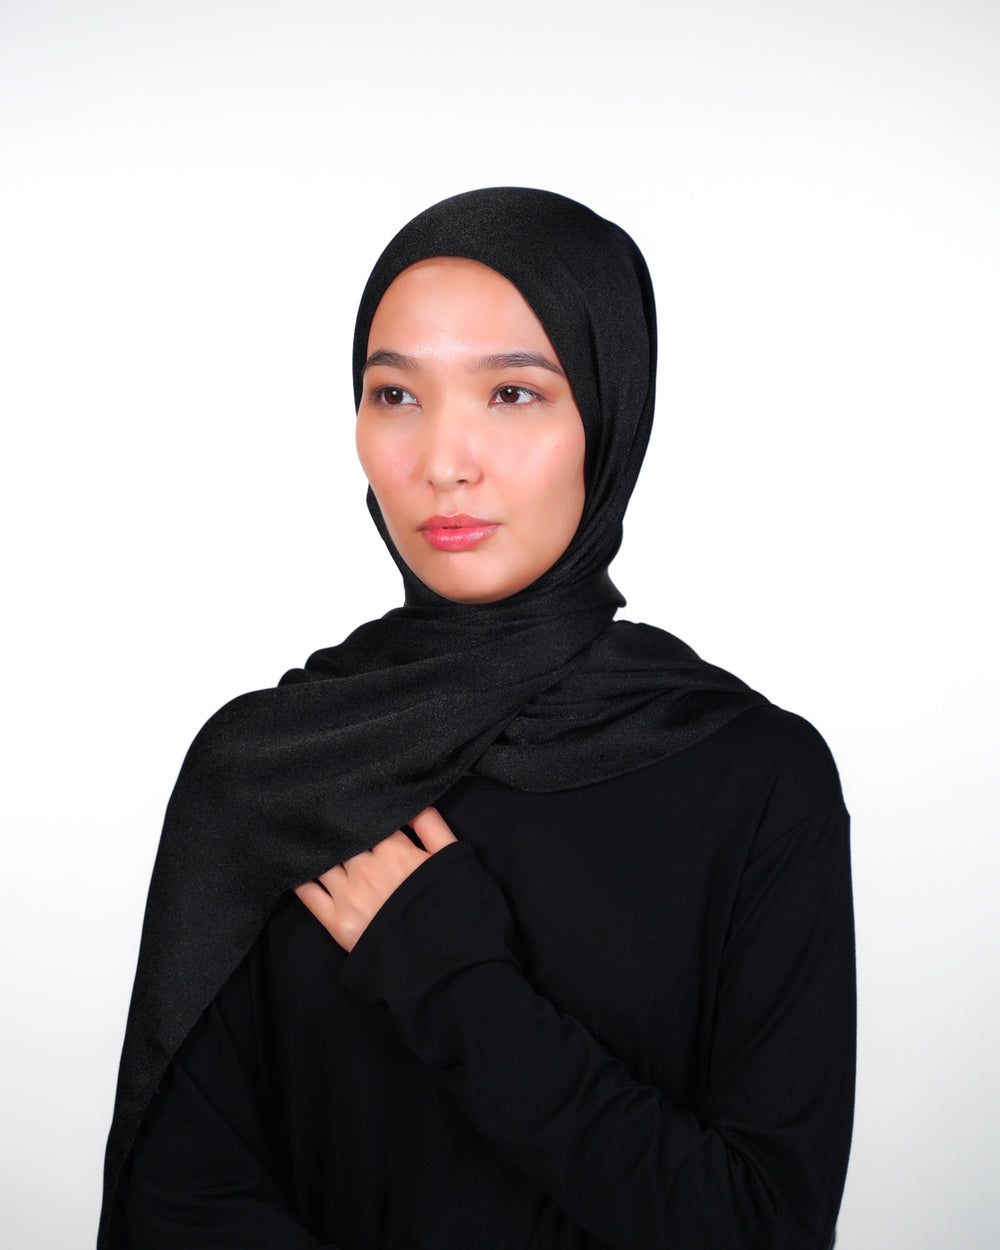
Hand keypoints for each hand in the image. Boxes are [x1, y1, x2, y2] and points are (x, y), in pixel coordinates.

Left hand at [294, 808, 457, 952]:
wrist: (445, 962)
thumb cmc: (452, 908)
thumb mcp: (452, 858)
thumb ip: (431, 825)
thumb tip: (409, 804)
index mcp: (395, 851)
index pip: (370, 822)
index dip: (365, 816)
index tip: (358, 812)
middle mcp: (366, 869)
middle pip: (343, 839)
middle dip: (340, 831)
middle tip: (330, 819)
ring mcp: (349, 897)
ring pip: (323, 861)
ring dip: (320, 851)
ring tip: (313, 841)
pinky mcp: (337, 924)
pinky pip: (308, 895)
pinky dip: (299, 880)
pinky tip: (295, 869)